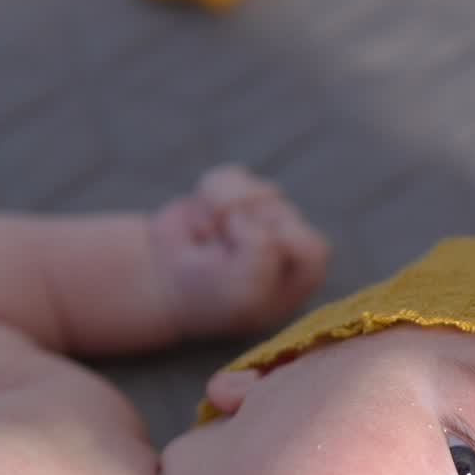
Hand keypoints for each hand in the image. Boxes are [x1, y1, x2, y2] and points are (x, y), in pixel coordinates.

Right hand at [150, 164, 328, 339]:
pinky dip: (208, 198)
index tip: (246, 270)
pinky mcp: (238, 194)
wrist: (162, 284)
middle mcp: (291, 243)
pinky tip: (203, 225)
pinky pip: (232, 177)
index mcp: (306, 275)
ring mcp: (264, 215)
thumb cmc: (211, 297)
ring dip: (224, 214)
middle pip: (283, 215)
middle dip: (245, 233)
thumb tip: (243, 207)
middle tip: (221, 258)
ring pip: (258, 191)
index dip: (276, 253)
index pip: (312, 249)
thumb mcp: (243, 292)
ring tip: (209, 240)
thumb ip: (261, 249)